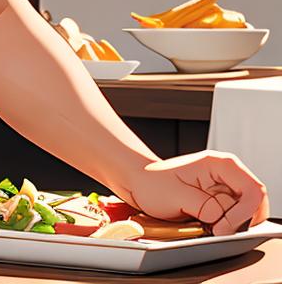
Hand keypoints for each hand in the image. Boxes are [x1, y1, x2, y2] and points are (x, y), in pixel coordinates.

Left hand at [114, 151, 268, 234]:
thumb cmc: (151, 182)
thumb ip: (203, 206)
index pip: (252, 190)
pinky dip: (224, 225)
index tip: (222, 227)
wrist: (139, 183)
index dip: (243, 213)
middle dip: (237, 221)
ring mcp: (224, 188)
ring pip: (246, 213)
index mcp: (219, 164)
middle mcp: (226, 174)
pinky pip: (234, 218)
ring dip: (230, 224)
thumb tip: (220, 217)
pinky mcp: (220, 201)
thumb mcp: (174, 195)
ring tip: (206, 224)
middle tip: (215, 229)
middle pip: (254, 204)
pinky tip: (206, 223)